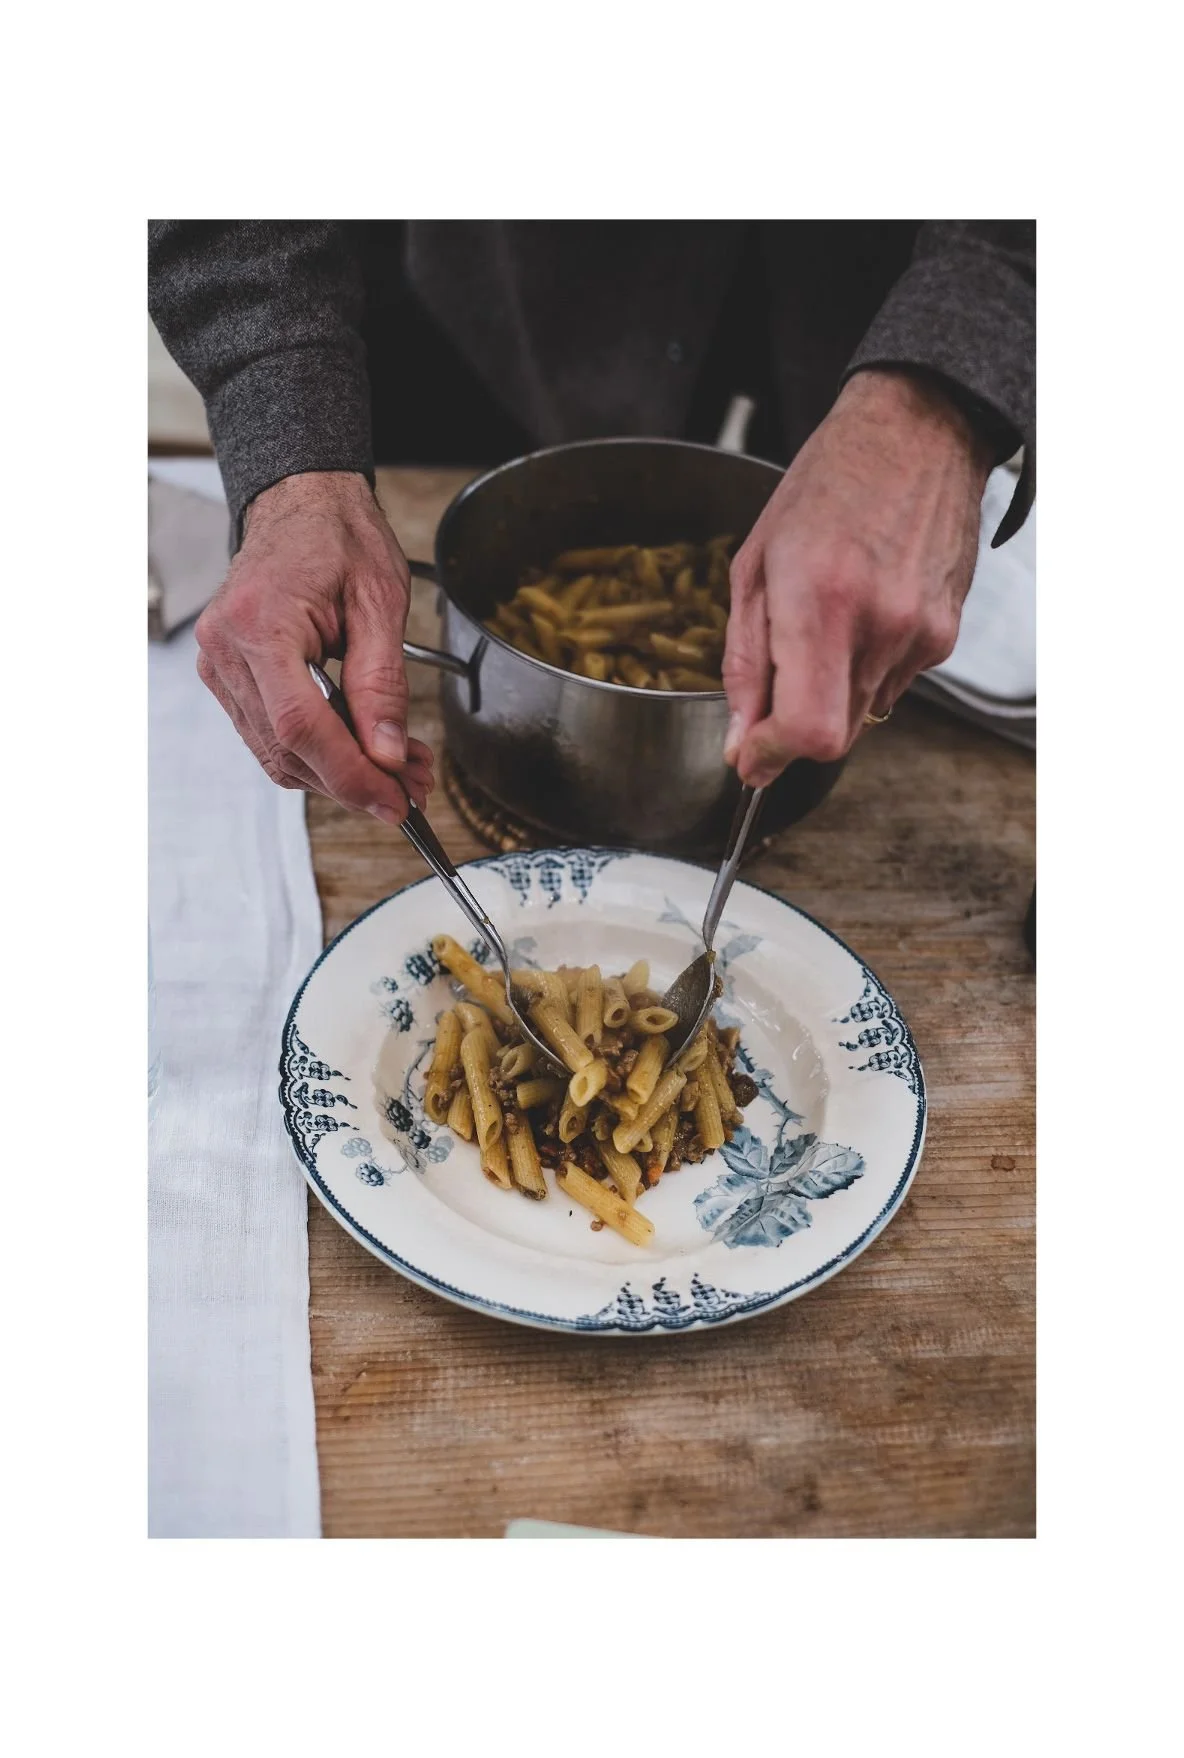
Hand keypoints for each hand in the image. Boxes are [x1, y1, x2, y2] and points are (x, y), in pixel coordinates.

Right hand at [195, 471, 433, 820]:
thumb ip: (382, 684)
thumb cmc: (338, 537)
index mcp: (260, 623)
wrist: (300, 503)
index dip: (349, 774)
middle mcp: (226, 648)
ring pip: (276, 752)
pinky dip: (317, 752)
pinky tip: (360, 749)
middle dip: (353, 782)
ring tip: (397, 770)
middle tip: (412, 790)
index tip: (394, 801)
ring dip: (338, 774)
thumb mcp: (380, 603)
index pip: (300, 726)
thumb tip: (388, 754)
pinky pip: (269, 734)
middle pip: (286, 749)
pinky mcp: (227, 674)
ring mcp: (218, 664)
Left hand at [722, 369, 992, 786]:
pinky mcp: (945, 634)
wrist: (917, 434)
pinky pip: (892, 683)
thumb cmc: (828, 486)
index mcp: (821, 602)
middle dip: (794, 729)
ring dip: (830, 693)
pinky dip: (864, 668)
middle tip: (772, 691)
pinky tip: (860, 613)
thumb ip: (745, 662)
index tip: (750, 756)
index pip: (808, 731)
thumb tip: (742, 738)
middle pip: (836, 736)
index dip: (773, 755)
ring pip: (863, 714)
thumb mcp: (755, 567)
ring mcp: (921, 633)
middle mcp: (880, 625)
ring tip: (824, 623)